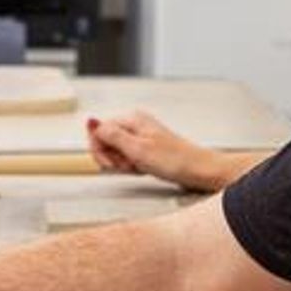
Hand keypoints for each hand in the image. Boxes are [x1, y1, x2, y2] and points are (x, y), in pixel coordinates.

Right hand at [86, 110, 223, 190]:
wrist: (198, 170)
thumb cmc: (174, 160)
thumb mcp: (137, 149)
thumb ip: (111, 135)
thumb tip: (91, 121)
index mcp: (131, 119)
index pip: (98, 131)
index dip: (100, 150)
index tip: (111, 162)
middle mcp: (135, 124)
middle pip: (105, 141)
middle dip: (112, 158)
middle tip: (127, 165)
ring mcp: (140, 137)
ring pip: (116, 152)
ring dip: (122, 164)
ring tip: (138, 167)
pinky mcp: (146, 149)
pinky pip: (127, 158)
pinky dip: (131, 167)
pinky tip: (142, 169)